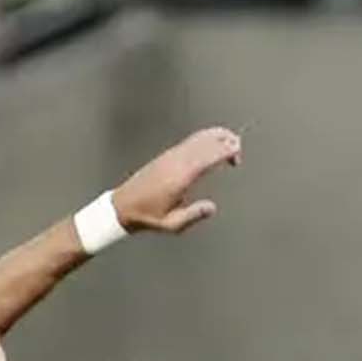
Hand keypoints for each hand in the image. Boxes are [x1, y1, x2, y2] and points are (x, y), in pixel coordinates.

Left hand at [111, 127, 241, 235]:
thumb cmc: (147, 216)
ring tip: (230, 141)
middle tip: (238, 148)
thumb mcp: (172, 224)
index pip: (207, 156)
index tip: (237, 153)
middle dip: (224, 140)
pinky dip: (204, 138)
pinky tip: (210, 142)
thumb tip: (212, 208)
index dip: (224, 151)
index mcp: (180, 177)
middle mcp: (176, 162)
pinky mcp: (166, 156)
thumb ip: (193, 215)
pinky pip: (189, 141)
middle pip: (205, 141)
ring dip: (215, 136)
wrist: (123, 206)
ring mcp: (170, 156)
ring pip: (197, 138)